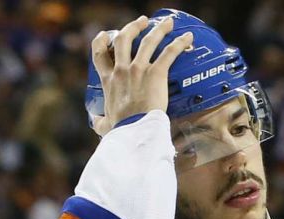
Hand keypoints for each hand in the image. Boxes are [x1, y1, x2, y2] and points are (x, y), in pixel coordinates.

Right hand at [90, 15, 192, 135]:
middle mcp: (121, 70)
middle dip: (133, 27)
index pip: (99, 53)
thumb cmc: (121, 130)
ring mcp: (138, 70)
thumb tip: (95, 121)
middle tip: (142, 22)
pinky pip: (169, 53)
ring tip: (167, 23)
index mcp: (108, 80)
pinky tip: (188, 37)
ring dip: (158, 29)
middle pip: (124, 39)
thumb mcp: (105, 125)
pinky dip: (179, 43)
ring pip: (148, 41)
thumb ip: (100, 121)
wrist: (136, 131)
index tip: (107, 34)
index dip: (102, 40)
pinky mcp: (156, 74)